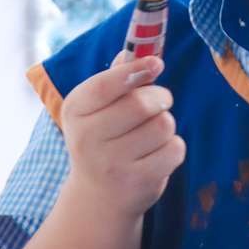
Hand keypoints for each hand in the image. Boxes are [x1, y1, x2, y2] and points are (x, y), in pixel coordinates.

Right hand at [61, 51, 184, 220]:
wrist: (98, 197)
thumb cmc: (101, 138)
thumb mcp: (95, 108)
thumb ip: (114, 78)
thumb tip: (134, 51)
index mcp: (75, 110)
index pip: (105, 84)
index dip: (134, 70)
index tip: (156, 63)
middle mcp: (87, 138)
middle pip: (141, 104)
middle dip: (160, 96)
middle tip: (160, 100)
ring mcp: (111, 164)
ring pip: (163, 125)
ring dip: (166, 123)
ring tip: (152, 133)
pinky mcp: (137, 183)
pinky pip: (174, 150)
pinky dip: (173, 147)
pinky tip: (157, 154)